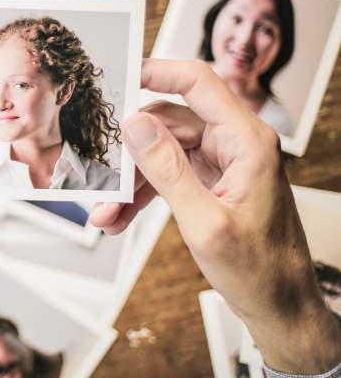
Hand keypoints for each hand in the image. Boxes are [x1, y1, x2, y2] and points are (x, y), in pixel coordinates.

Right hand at [91, 59, 340, 374]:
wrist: (279, 305)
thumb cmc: (260, 269)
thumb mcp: (205, 221)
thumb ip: (167, 169)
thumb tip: (135, 124)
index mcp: (246, 141)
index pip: (199, 83)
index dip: (157, 72)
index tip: (119, 75)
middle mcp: (234, 144)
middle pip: (167, 123)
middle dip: (128, 153)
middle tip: (98, 173)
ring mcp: (220, 162)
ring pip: (160, 152)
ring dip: (129, 182)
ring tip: (106, 212)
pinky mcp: (209, 181)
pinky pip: (165, 174)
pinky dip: (141, 195)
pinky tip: (119, 217)